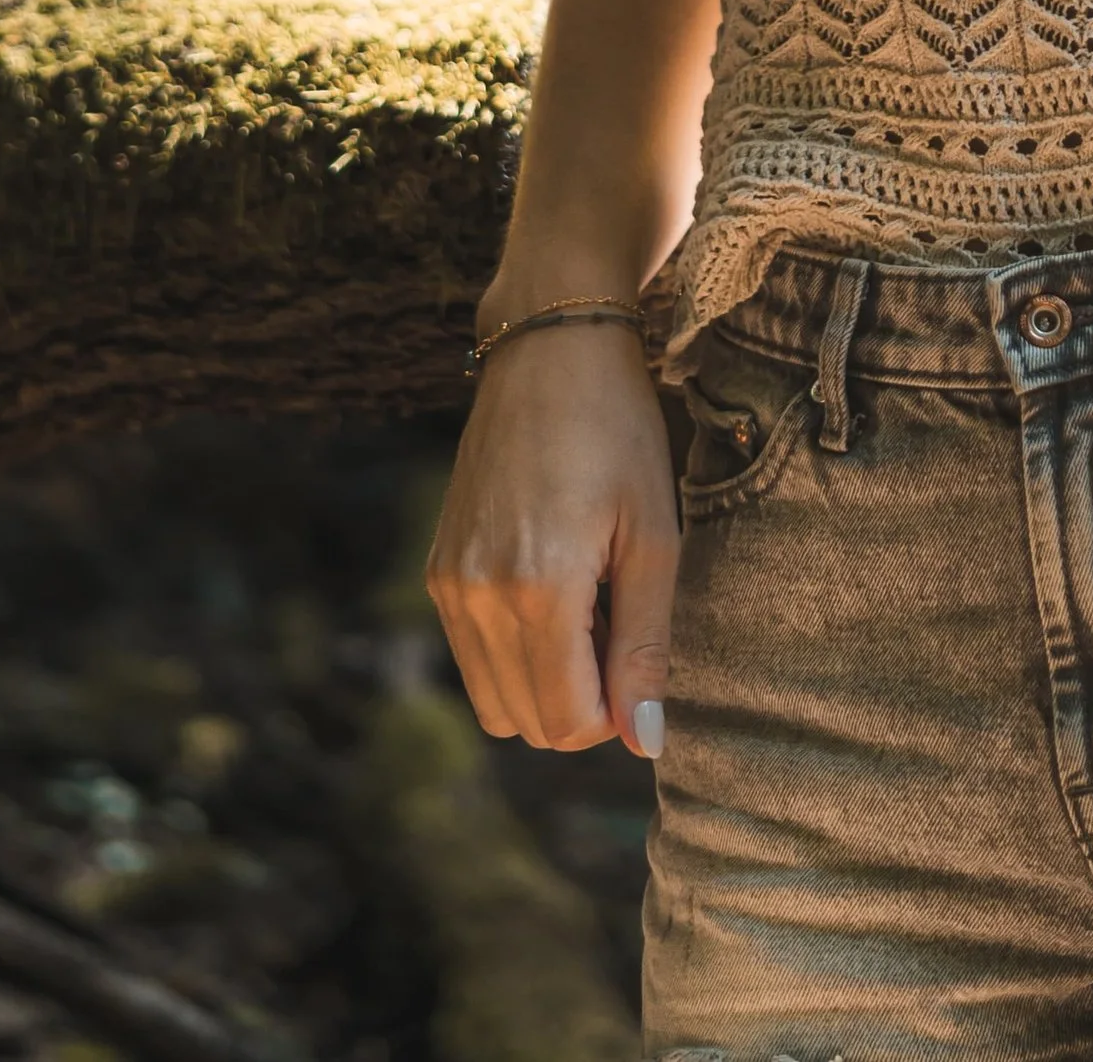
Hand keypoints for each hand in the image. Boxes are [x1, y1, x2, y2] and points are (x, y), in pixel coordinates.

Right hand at [426, 320, 680, 754]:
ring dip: (546, 682)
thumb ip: (646, 645)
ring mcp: (448, 583)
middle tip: (619, 624)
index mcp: (537, 588)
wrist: (549, 349)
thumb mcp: (654, 535)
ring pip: (494, 701)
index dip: (614, 716)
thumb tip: (644, 742)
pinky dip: (515, 652)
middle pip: (526, 724)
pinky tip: (554, 588)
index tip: (639, 655)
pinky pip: (472, 656)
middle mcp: (477, 595)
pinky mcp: (438, 568)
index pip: (565, 723)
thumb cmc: (618, 431)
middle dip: (581, 702)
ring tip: (589, 605)